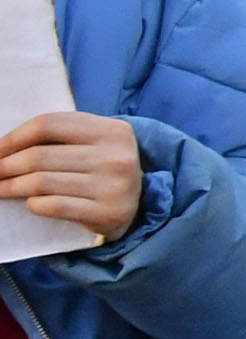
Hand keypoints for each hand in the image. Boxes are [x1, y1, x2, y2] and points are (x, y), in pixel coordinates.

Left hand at [0, 112, 143, 244]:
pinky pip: (56, 206)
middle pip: (40, 156)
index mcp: (112, 130)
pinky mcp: (108, 213)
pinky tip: (29, 204)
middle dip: (4, 166)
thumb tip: (2, 148)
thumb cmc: (102, 169)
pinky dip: (35, 204)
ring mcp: (114, 186)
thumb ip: (60, 137)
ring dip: (10, 187)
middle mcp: (116, 156)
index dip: (12, 138)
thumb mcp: (93, 143)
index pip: (48, 125)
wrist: (139, 205)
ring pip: (42, 182)